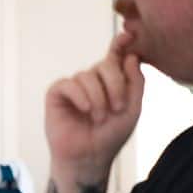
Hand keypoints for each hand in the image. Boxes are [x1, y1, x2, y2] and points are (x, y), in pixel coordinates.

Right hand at [44, 32, 144, 177]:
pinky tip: (85, 110)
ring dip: (98, 97)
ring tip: (99, 117)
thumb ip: (135, 82)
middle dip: (115, 84)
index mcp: (111, 82)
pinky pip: (70, 84)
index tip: (128, 35)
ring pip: (88, 76)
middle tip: (118, 107)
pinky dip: (81, 96)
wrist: (89, 157)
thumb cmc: (110, 136)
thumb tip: (131, 56)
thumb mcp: (132, 109)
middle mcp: (92, 80)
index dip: (120, 45)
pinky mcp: (57, 93)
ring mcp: (74, 86)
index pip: (115, 58)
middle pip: (105, 64)